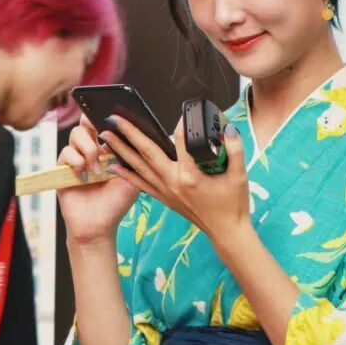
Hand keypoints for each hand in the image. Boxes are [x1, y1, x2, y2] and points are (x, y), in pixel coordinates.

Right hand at [56, 114, 139, 245]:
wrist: (99, 225)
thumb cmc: (117, 202)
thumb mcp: (132, 175)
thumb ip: (133, 154)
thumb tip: (134, 131)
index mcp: (108, 149)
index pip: (103, 124)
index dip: (104, 116)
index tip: (109, 115)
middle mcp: (90, 150)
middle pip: (85, 123)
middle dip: (91, 124)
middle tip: (100, 136)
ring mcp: (76, 158)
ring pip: (76, 135)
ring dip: (88, 149)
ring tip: (96, 169)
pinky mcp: (63, 169)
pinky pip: (66, 152)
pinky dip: (76, 162)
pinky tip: (84, 176)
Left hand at [102, 115, 249, 239]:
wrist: (226, 232)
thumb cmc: (233, 204)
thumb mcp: (239, 175)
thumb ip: (235, 150)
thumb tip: (229, 129)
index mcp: (190, 176)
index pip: (180, 143)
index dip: (181, 126)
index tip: (181, 112)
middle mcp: (173, 183)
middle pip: (147, 153)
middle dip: (129, 134)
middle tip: (114, 118)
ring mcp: (165, 192)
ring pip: (139, 167)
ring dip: (121, 151)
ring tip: (105, 137)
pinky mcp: (163, 198)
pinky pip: (140, 184)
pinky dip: (126, 174)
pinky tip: (114, 165)